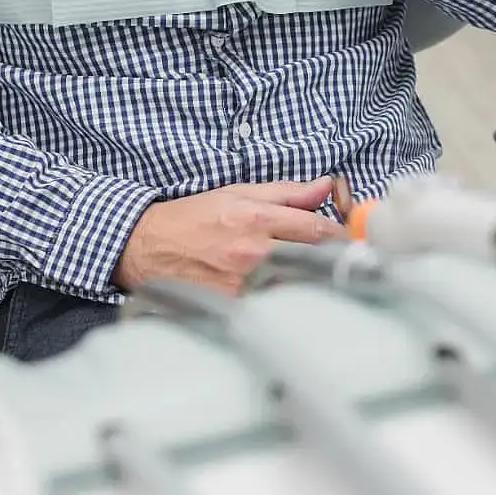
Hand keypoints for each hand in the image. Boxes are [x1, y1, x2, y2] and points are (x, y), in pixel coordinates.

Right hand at [113, 177, 342, 295]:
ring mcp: (242, 284)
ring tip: (316, 283)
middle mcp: (252, 252)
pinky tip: (287, 300)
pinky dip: (284, 303)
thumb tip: (324, 186)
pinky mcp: (231, 307)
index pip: (317, 230)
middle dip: (330, 262)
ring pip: (294, 287)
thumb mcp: (237, 193)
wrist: (146, 246)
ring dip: (310, 284)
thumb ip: (285, 193)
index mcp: (256, 219)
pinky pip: (270, 307)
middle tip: (341, 263)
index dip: (340, 236)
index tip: (349, 240)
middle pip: (312, 262)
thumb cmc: (191, 218)